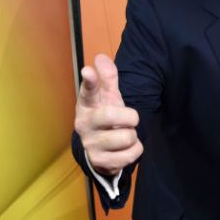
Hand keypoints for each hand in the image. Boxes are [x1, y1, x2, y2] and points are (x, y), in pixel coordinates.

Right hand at [74, 54, 143, 175]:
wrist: (100, 151)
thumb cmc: (105, 118)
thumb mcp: (108, 97)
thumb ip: (108, 78)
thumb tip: (101, 57)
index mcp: (86, 104)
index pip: (87, 90)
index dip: (90, 81)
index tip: (88, 71)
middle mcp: (84, 124)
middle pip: (112, 114)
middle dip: (130, 116)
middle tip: (129, 119)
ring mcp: (90, 144)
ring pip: (126, 137)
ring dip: (132, 136)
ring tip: (124, 135)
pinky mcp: (99, 162)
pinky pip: (130, 155)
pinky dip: (135, 151)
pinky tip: (125, 150)